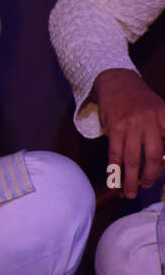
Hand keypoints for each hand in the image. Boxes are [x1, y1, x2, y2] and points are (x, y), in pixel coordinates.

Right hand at [93, 68, 164, 196]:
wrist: (118, 82)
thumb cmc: (142, 101)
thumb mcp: (161, 111)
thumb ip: (163, 133)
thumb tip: (161, 162)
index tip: (164, 174)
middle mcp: (150, 122)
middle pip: (153, 156)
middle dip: (150, 176)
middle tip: (147, 186)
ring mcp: (130, 126)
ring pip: (132, 158)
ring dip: (131, 179)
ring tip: (130, 192)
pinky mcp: (114, 129)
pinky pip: (115, 153)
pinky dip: (114, 169)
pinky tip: (114, 179)